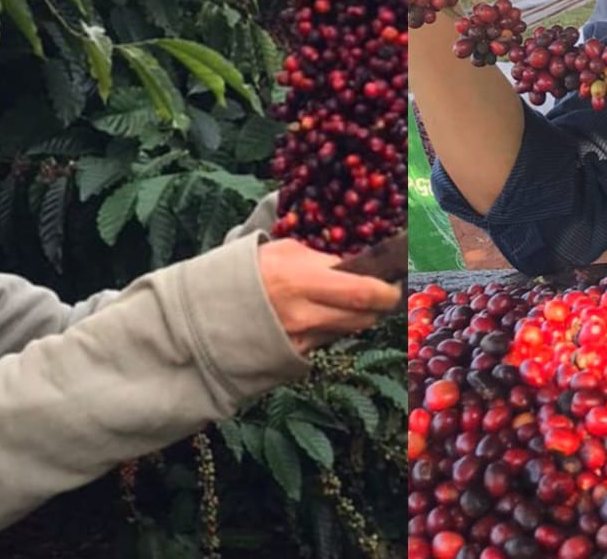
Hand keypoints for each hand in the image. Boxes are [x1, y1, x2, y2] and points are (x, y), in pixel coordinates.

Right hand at [256, 239, 400, 354]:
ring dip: (358, 315)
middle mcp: (304, 315)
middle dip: (380, 305)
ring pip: (350, 330)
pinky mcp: (296, 355)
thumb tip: (357, 266)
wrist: (211, 309)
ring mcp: (300, 339)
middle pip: (364, 317)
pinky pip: (330, 339)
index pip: (362, 292)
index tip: (395, 283)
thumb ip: (324, 261)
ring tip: (349, 299)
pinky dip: (334, 326)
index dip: (388, 291)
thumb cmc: (250, 270)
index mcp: (301, 280)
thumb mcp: (287, 251)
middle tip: (382, 291)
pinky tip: (324, 313)